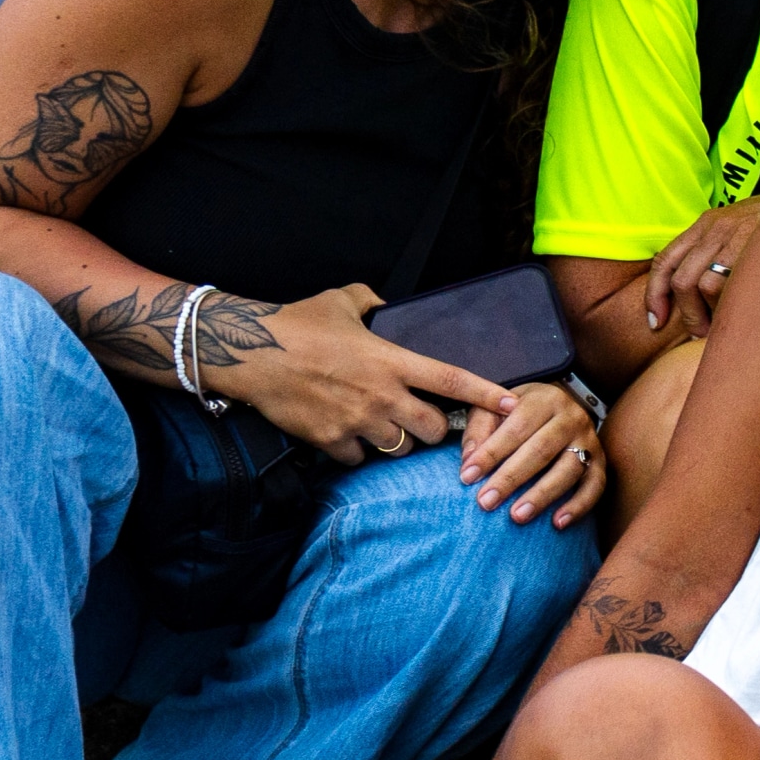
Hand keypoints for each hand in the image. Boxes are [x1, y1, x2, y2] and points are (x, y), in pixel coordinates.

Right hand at [215, 285, 515, 466]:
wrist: (249, 353)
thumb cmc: (296, 323)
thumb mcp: (341, 300)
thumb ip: (370, 301)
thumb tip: (383, 303)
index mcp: (392, 361)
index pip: (451, 379)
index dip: (485, 394)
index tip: (510, 402)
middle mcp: (381, 395)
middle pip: (433, 429)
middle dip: (435, 429)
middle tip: (423, 421)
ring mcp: (357, 421)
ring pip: (398, 448)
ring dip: (396, 442)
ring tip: (381, 428)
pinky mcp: (330, 441)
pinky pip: (358, 459)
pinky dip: (356, 453)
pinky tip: (345, 437)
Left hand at [458, 380, 609, 529]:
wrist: (558, 408)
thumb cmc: (518, 413)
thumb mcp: (495, 408)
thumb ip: (480, 428)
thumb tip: (468, 459)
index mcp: (545, 400)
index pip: (516, 428)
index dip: (491, 452)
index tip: (467, 476)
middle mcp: (572, 418)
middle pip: (541, 450)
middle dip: (511, 478)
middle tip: (486, 502)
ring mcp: (590, 441)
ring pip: (569, 469)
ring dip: (542, 495)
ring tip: (517, 516)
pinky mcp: (601, 463)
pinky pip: (595, 487)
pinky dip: (579, 506)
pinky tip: (557, 523)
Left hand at [643, 197, 759, 342]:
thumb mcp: (746, 226)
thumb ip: (725, 250)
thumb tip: (708, 293)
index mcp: (707, 223)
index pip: (664, 260)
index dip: (655, 294)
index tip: (656, 320)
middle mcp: (713, 228)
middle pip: (679, 279)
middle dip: (685, 313)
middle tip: (698, 332)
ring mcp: (730, 237)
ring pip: (698, 285)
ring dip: (705, 314)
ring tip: (721, 329)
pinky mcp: (748, 249)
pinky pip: (722, 285)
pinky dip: (725, 307)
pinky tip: (741, 313)